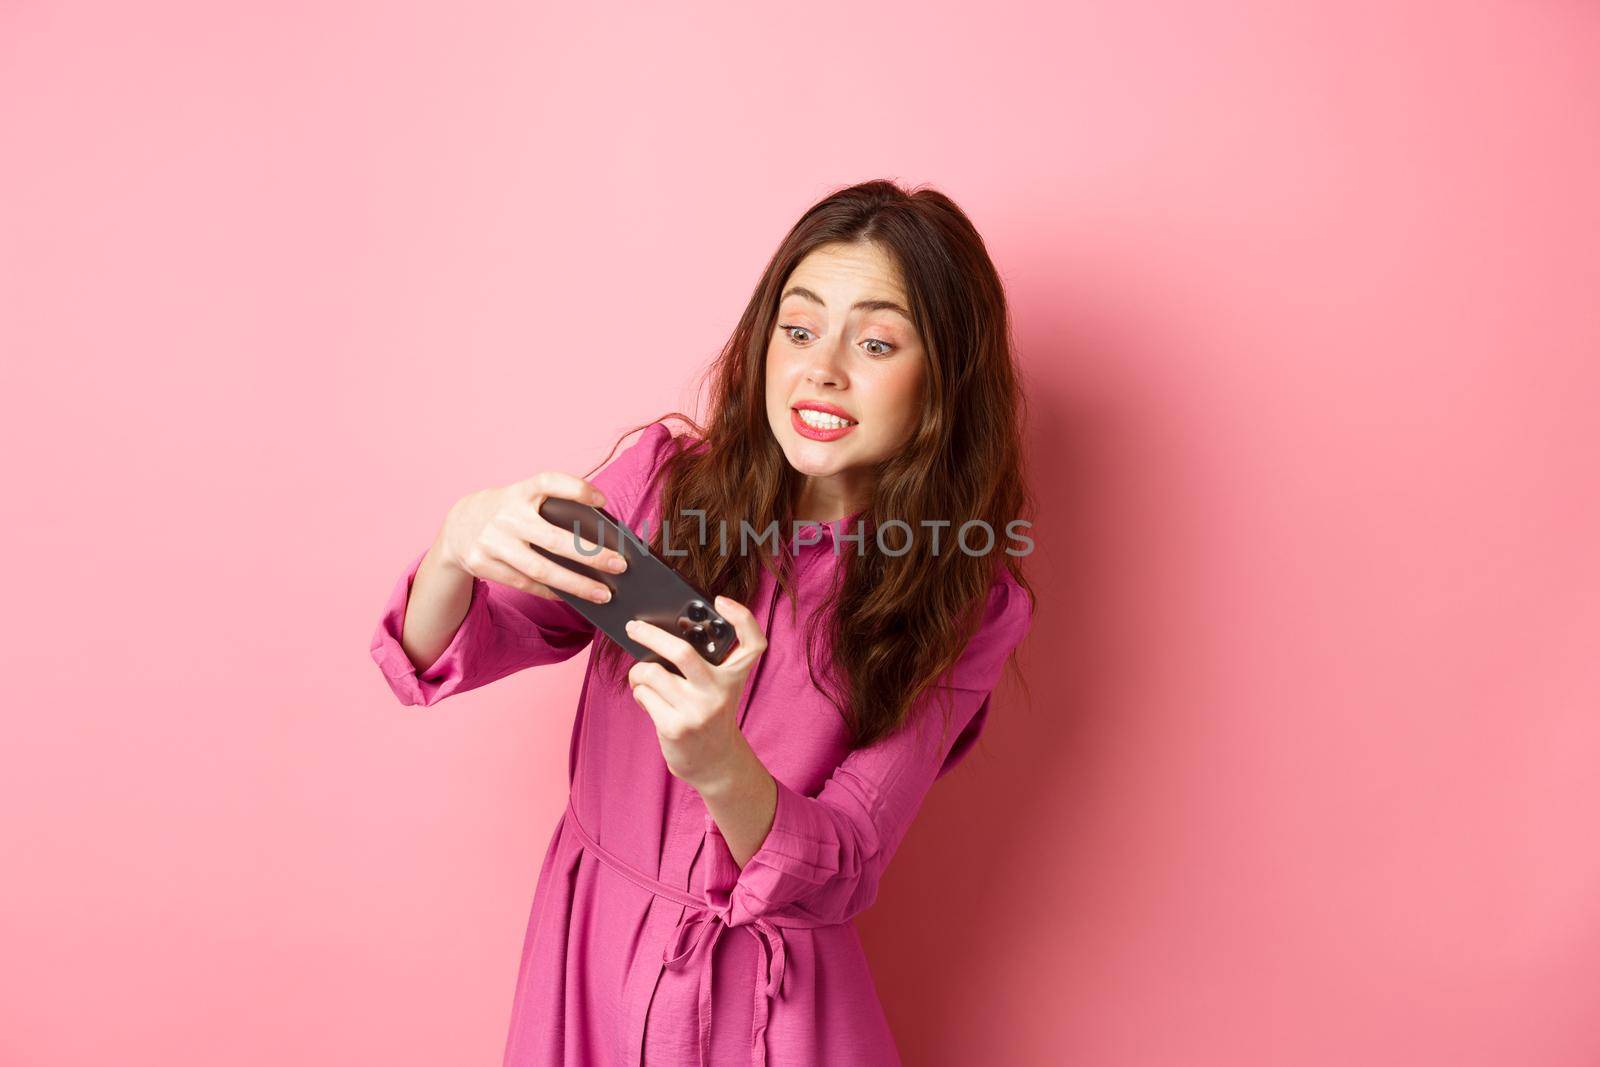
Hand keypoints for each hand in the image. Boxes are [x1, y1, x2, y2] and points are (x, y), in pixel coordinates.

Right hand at [440, 473, 628, 604]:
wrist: (458, 525)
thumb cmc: (509, 512)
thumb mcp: (524, 499)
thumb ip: (553, 510)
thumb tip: (598, 541)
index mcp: (520, 491)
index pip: (549, 482)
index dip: (576, 489)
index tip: (602, 500)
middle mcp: (505, 515)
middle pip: (554, 539)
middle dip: (591, 555)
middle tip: (620, 565)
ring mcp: (492, 541)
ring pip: (541, 570)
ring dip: (577, 585)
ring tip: (604, 594)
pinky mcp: (482, 564)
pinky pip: (525, 584)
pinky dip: (552, 592)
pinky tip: (574, 597)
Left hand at [624, 595, 768, 791]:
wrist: (714, 761)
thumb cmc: (710, 712)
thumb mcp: (719, 687)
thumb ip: (705, 662)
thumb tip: (660, 633)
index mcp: (734, 676)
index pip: (753, 643)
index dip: (742, 617)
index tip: (720, 601)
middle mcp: (720, 692)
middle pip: (682, 652)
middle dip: (650, 635)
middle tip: (633, 627)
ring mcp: (697, 711)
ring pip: (652, 673)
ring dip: (639, 671)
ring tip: (643, 677)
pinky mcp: (675, 727)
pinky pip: (643, 694)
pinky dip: (639, 691)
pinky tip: (648, 698)